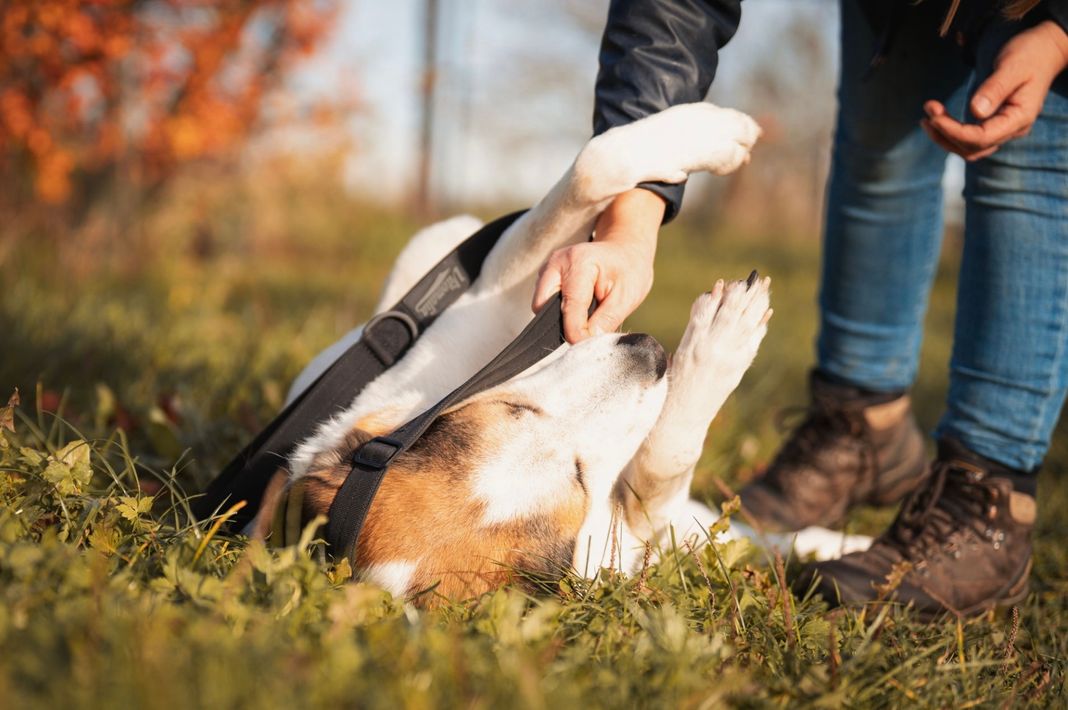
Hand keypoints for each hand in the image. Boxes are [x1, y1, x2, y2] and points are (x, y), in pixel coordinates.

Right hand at [532, 188, 664, 342]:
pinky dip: (558, 310)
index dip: (576, 333)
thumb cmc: (628, 271)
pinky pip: (544, 301)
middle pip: (542, 306)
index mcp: (579, 263)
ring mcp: (548, 267)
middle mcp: (557, 262)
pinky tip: (579, 308)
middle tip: (586, 330)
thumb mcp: (626, 297)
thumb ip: (606, 321)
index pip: (570, 307)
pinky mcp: (546, 275)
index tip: (587, 348)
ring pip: (541, 305)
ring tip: (586, 316)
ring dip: (559, 317)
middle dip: (560, 323)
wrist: (624, 251)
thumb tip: (586, 343)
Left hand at [922, 19, 1067, 160]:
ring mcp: (1003, 129)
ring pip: (969, 149)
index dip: (954, 131)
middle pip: (973, 149)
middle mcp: (1012, 129)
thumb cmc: (1029, 54)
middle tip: (928, 109)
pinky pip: (969, 139)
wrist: (1044, 50)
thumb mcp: (1012, 66)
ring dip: (945, 137)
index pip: (981, 138)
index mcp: (1020, 118)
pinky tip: (935, 119)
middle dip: (946, 133)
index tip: (933, 115)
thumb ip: (996, 88)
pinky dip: (950, 132)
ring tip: (926, 117)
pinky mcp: (994, 124)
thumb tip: (975, 111)